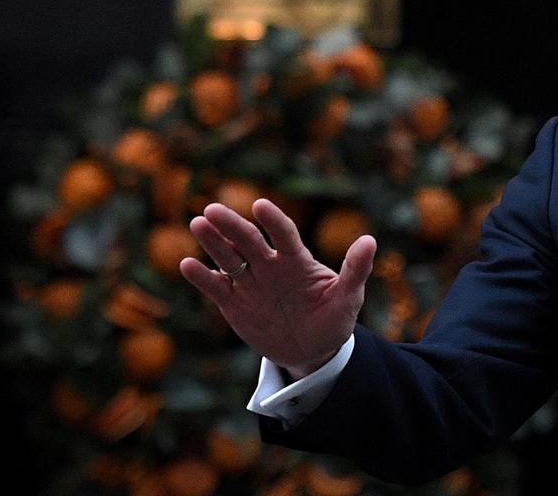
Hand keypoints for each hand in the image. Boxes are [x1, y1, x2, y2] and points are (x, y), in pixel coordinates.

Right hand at [179, 199, 375, 376]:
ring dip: (213, 242)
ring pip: (228, 257)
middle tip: (213, 211)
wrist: (312, 350)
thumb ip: (355, 270)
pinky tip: (187, 264)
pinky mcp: (234, 303)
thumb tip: (369, 240)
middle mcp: (270, 265)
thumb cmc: (333, 318)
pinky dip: (201, 277)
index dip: (273, 221)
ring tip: (198, 224)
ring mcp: (250, 282)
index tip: (260, 206)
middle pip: (249, 240)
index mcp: (297, 260)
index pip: (284, 234)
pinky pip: (216, 287)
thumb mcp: (348, 298)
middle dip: (232, 226)